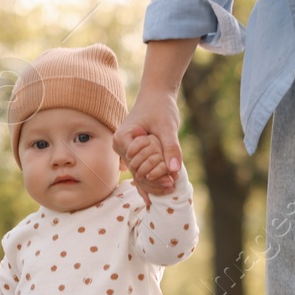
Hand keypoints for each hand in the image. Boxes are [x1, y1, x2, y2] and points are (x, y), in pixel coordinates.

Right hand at [114, 87, 182, 207]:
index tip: (171, 180)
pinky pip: (141, 170)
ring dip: (154, 182)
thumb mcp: (168, 128)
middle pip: (137, 172)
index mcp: (123, 139)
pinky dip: (150, 180)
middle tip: (173, 186)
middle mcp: (120, 147)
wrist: (157, 96)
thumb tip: (175, 171)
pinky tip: (154, 197)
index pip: (138, 165)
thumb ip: (171, 148)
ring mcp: (126, 151)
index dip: (155, 174)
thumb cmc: (160, 108)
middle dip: (155, 180)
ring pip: (139, 174)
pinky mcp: (134, 153)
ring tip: (171, 188)